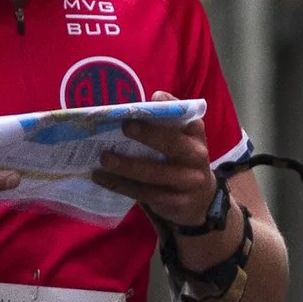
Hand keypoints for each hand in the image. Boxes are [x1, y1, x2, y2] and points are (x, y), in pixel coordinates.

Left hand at [93, 103, 229, 236]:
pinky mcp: (176, 204)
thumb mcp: (182, 139)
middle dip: (148, 135)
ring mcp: (188, 183)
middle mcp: (196, 157)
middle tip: (124, 126)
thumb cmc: (181, 160)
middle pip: (173, 145)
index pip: (185, 120)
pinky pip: (145, 194)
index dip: (168, 111)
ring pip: (154, 174)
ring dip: (127, 167)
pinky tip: (102, 178)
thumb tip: (156, 97)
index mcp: (196, 136)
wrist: (200, 200)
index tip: (150, 102)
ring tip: (104, 158)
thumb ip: (170, 119)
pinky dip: (121, 186)